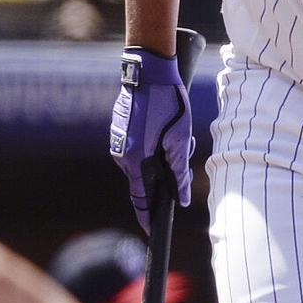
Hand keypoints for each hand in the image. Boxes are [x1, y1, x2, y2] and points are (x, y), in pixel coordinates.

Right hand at [110, 46, 193, 233]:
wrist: (149, 70)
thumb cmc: (167, 102)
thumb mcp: (180, 137)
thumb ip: (180, 170)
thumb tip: (181, 197)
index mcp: (135, 159)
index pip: (141, 198)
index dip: (149, 217)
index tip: (153, 232)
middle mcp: (122, 153)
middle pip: (145, 179)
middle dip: (166, 176)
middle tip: (184, 159)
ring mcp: (119, 141)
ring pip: (144, 162)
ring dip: (163, 157)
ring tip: (180, 134)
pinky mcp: (120, 130)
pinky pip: (138, 147)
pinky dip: (155, 144)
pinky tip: (168, 126)